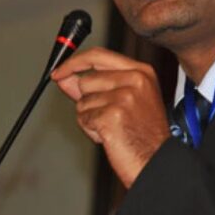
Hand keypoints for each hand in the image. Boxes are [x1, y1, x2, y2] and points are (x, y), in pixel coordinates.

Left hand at [51, 47, 169, 187]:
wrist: (155, 160)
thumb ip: (94, 85)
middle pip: (86, 79)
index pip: (98, 55)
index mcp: (141, 71)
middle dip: (88, 100)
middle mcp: (135, 80)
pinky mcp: (113, 115)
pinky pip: (84, 118)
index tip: (59, 72)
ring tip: (112, 127)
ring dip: (90, 117)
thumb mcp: (123, 100)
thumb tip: (65, 77)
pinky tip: (110, 135)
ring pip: (83, 101)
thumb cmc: (142, 133)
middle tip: (109, 116)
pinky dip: (91, 130)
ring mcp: (125, 97)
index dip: (74, 63)